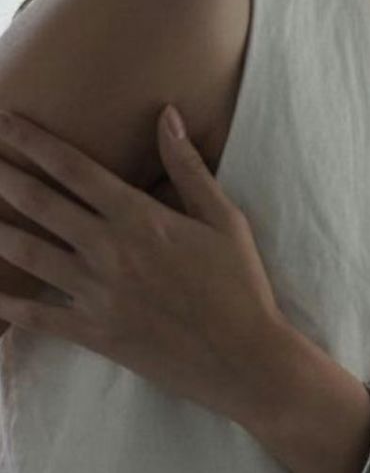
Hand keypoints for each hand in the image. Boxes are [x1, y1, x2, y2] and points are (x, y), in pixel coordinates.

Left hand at [0, 104, 289, 427]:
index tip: (5, 121)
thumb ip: (189, 169)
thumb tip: (167, 115)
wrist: (242, 357)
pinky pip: (37, 316)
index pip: (73, 169)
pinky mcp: (94, 333)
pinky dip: (7, 305)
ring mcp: (97, 293)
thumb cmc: (240, 285)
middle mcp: (108, 250)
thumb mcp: (225, 221)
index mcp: (140, 218)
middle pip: (39, 203)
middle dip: (2, 175)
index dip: (33, 141)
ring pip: (26, 253)